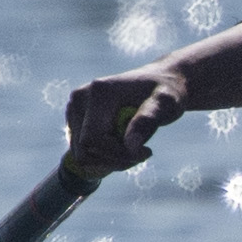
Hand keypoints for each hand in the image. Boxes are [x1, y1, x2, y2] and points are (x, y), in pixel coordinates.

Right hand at [65, 62, 189, 175]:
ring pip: (82, 154)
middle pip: (85, 150)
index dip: (118, 154)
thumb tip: (130, 146)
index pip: (92, 139)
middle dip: (115, 159)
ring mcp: (74, 109)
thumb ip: (147, 121)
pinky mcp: (76, 119)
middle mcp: (79, 98)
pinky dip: (105, 157)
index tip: (147, 151)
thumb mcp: (166, 103)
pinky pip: (83, 151)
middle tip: (142, 153)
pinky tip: (124, 146)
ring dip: (110, 160)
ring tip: (135, 149)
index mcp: (98, 92)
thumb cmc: (167, 92)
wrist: (160, 81)